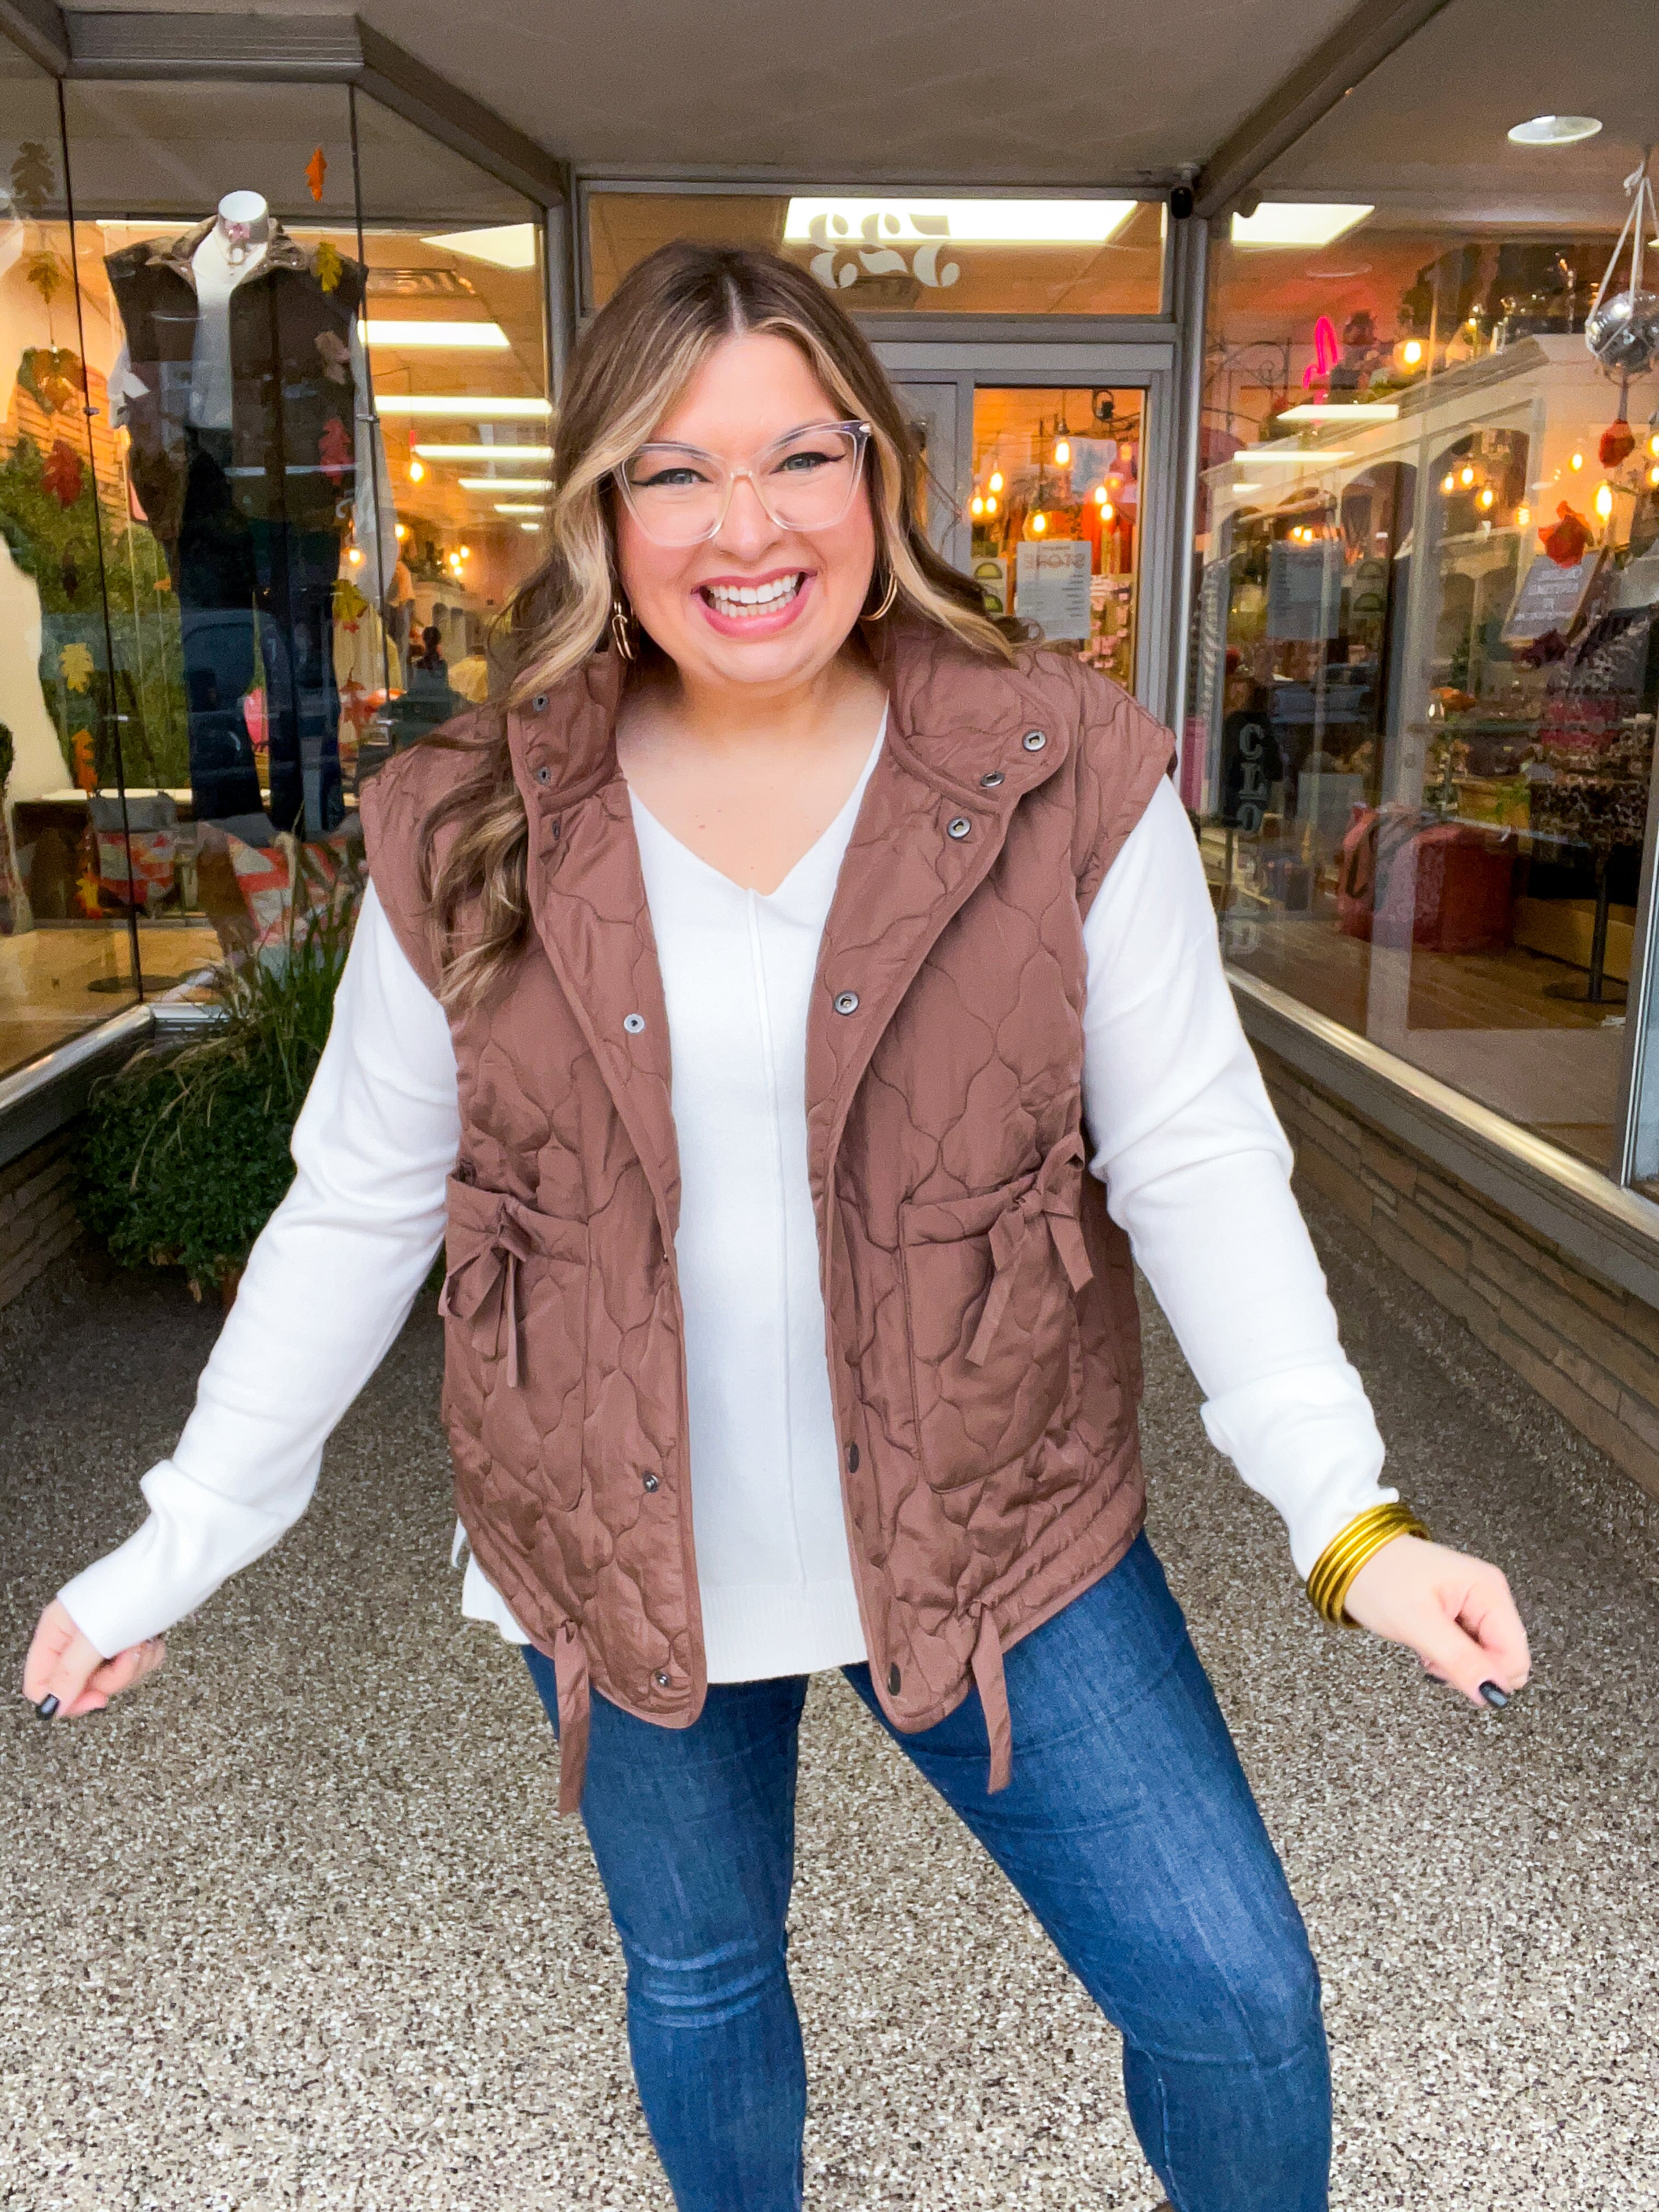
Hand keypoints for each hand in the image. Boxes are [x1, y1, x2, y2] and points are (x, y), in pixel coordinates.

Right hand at [21, 1599, 165, 1718]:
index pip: (41, 1683)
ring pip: (111, 1678)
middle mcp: (77, 1634)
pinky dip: (147, 1658)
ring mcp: (105, 1635)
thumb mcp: (97, 1636)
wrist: (181, 1564)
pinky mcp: (130, 1636)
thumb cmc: (138, 1586)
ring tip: (140, 1641)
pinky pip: (134, 1666)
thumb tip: (51, 1705)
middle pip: (80, 1685)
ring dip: (133, 1666)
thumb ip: (70, 1673)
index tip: (94, 1700)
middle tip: (124, 1658)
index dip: (65, 1700)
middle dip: (111, 1678)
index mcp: (56, 1629)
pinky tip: (152, 1639)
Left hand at [1343, 1534, 1528, 1708]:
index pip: (1515, 1658)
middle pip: (1504, 1658)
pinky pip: (1468, 1647)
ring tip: (1424, 1641)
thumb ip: (1460, 1660)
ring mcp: (1475, 1601)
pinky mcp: (1459, 1609)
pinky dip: (1447, 1653)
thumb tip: (1495, 1694)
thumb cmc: (1376, 1576)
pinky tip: (1425, 1638)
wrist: (1346, 1552)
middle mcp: (1489, 1593)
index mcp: (1489, 1590)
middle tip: (1431, 1651)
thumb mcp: (1417, 1623)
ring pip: (1485, 1656)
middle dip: (1469, 1669)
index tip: (1447, 1667)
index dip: (1486, 1676)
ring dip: (1455, 1662)